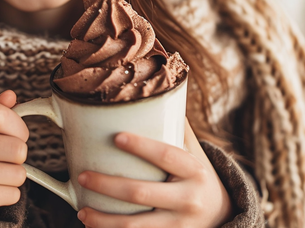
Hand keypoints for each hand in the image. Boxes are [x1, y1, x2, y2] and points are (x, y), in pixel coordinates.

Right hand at [0, 90, 28, 217]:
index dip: (17, 126)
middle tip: (1, 156)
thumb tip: (10, 96)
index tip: (14, 133)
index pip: (1, 115)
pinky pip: (14, 194)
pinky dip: (8, 193)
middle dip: (17, 154)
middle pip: (18, 148)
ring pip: (19, 173)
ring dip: (13, 175)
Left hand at [76, 119, 231, 227]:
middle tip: (82, 175)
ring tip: (81, 210)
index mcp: (194, 170)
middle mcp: (189, 200)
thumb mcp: (194, 152)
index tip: (116, 136)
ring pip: (136, 225)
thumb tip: (153, 91)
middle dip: (108, 185)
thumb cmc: (198, 175)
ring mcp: (180, 226)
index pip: (166, 155)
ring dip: (104, 220)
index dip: (142, 146)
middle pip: (142, 192)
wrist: (223, 215)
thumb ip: (175, 126)